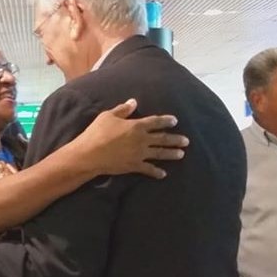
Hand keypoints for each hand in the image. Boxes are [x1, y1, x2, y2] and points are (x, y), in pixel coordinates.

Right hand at [75, 98, 189, 178]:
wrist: (89, 155)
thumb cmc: (97, 133)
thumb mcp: (108, 116)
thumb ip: (123, 109)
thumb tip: (134, 102)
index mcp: (136, 126)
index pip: (155, 122)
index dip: (166, 121)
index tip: (175, 121)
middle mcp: (142, 139)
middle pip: (162, 138)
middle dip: (175, 139)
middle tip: (186, 141)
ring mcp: (139, 154)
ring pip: (159, 153)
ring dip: (171, 154)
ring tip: (181, 154)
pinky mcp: (134, 166)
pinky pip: (148, 169)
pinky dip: (156, 172)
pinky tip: (163, 174)